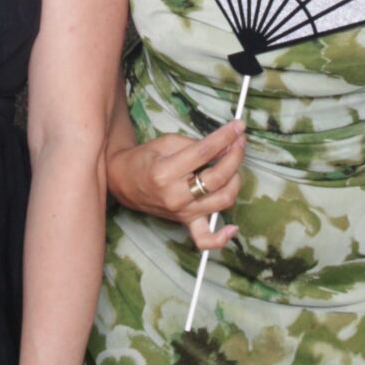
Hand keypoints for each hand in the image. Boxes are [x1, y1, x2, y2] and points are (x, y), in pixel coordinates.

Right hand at [107, 116, 244, 249]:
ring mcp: (181, 212)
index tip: (238, 126)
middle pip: (217, 178)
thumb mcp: (165, 143)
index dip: (225, 137)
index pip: (204, 152)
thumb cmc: (145, 160)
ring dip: (235, 180)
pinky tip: (233, 228)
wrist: (124, 182)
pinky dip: (221, 237)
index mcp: (165, 172)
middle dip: (234, 156)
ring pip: (222, 201)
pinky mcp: (185, 222)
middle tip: (239, 142)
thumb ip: (194, 145)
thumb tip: (223, 145)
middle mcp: (175, 196)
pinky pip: (204, 238)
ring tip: (234, 166)